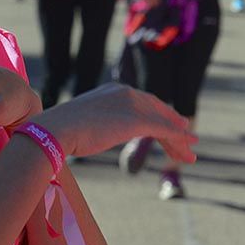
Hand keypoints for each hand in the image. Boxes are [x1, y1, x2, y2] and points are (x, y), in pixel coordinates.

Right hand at [34, 83, 196, 163]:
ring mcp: (131, 105)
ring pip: (163, 122)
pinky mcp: (135, 120)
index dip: (161, 116)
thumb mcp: (83, 123)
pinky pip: (163, 130)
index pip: (145, 103)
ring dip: (179, 139)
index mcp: (114, 91)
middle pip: (158, 111)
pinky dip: (177, 138)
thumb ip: (95, 124)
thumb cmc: (60, 132)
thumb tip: (90, 134)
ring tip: (191, 153)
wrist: (53, 131)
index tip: (172, 127)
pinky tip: (187, 147)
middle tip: (188, 141)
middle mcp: (126, 92)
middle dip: (174, 128)